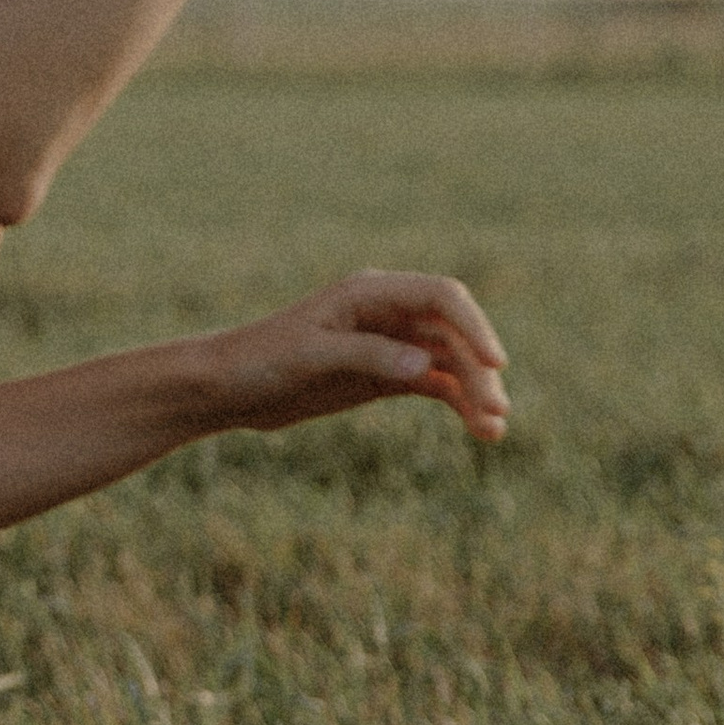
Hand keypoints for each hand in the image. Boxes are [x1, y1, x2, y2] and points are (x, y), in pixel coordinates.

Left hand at [179, 270, 509, 445]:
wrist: (227, 387)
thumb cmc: (261, 359)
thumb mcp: (312, 356)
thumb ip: (368, 356)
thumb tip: (424, 368)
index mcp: (371, 293)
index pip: (442, 297)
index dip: (474, 326)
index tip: (494, 364)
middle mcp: (388, 312)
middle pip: (453, 334)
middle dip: (479, 371)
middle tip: (496, 413)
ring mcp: (390, 344)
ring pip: (450, 363)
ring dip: (475, 392)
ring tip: (493, 431)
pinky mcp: (386, 375)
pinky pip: (435, 384)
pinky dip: (458, 403)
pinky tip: (479, 429)